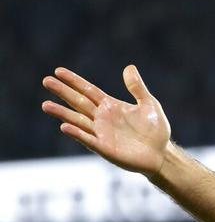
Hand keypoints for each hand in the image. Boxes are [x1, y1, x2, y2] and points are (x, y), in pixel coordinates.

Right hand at [41, 65, 170, 175]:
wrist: (161, 154)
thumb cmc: (155, 130)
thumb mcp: (149, 104)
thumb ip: (137, 88)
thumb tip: (129, 67)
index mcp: (110, 106)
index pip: (88, 90)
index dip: (74, 81)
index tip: (58, 71)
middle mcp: (101, 118)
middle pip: (78, 102)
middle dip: (63, 92)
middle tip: (46, 81)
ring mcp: (101, 133)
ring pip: (77, 120)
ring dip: (62, 113)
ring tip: (45, 105)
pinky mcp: (104, 148)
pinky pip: (88, 140)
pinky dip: (77, 133)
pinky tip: (64, 126)